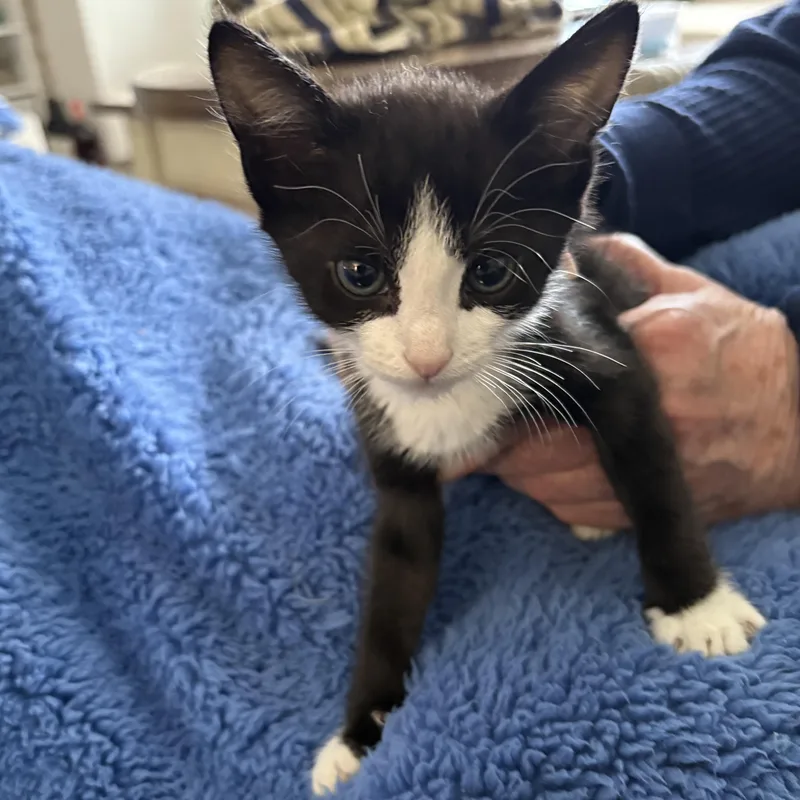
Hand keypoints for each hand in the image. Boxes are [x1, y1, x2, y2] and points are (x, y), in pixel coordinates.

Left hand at [455, 235, 799, 527]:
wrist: (797, 430)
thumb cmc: (741, 355)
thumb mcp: (690, 292)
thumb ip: (622, 266)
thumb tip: (563, 250)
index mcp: (654, 350)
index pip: (550, 362)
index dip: (504, 372)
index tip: (473, 371)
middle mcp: (644, 415)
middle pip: (531, 430)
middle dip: (493, 422)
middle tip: (469, 407)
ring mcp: (642, 470)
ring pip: (538, 476)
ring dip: (509, 458)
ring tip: (497, 434)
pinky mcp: (640, 508)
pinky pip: (564, 507)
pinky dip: (540, 487)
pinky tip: (535, 464)